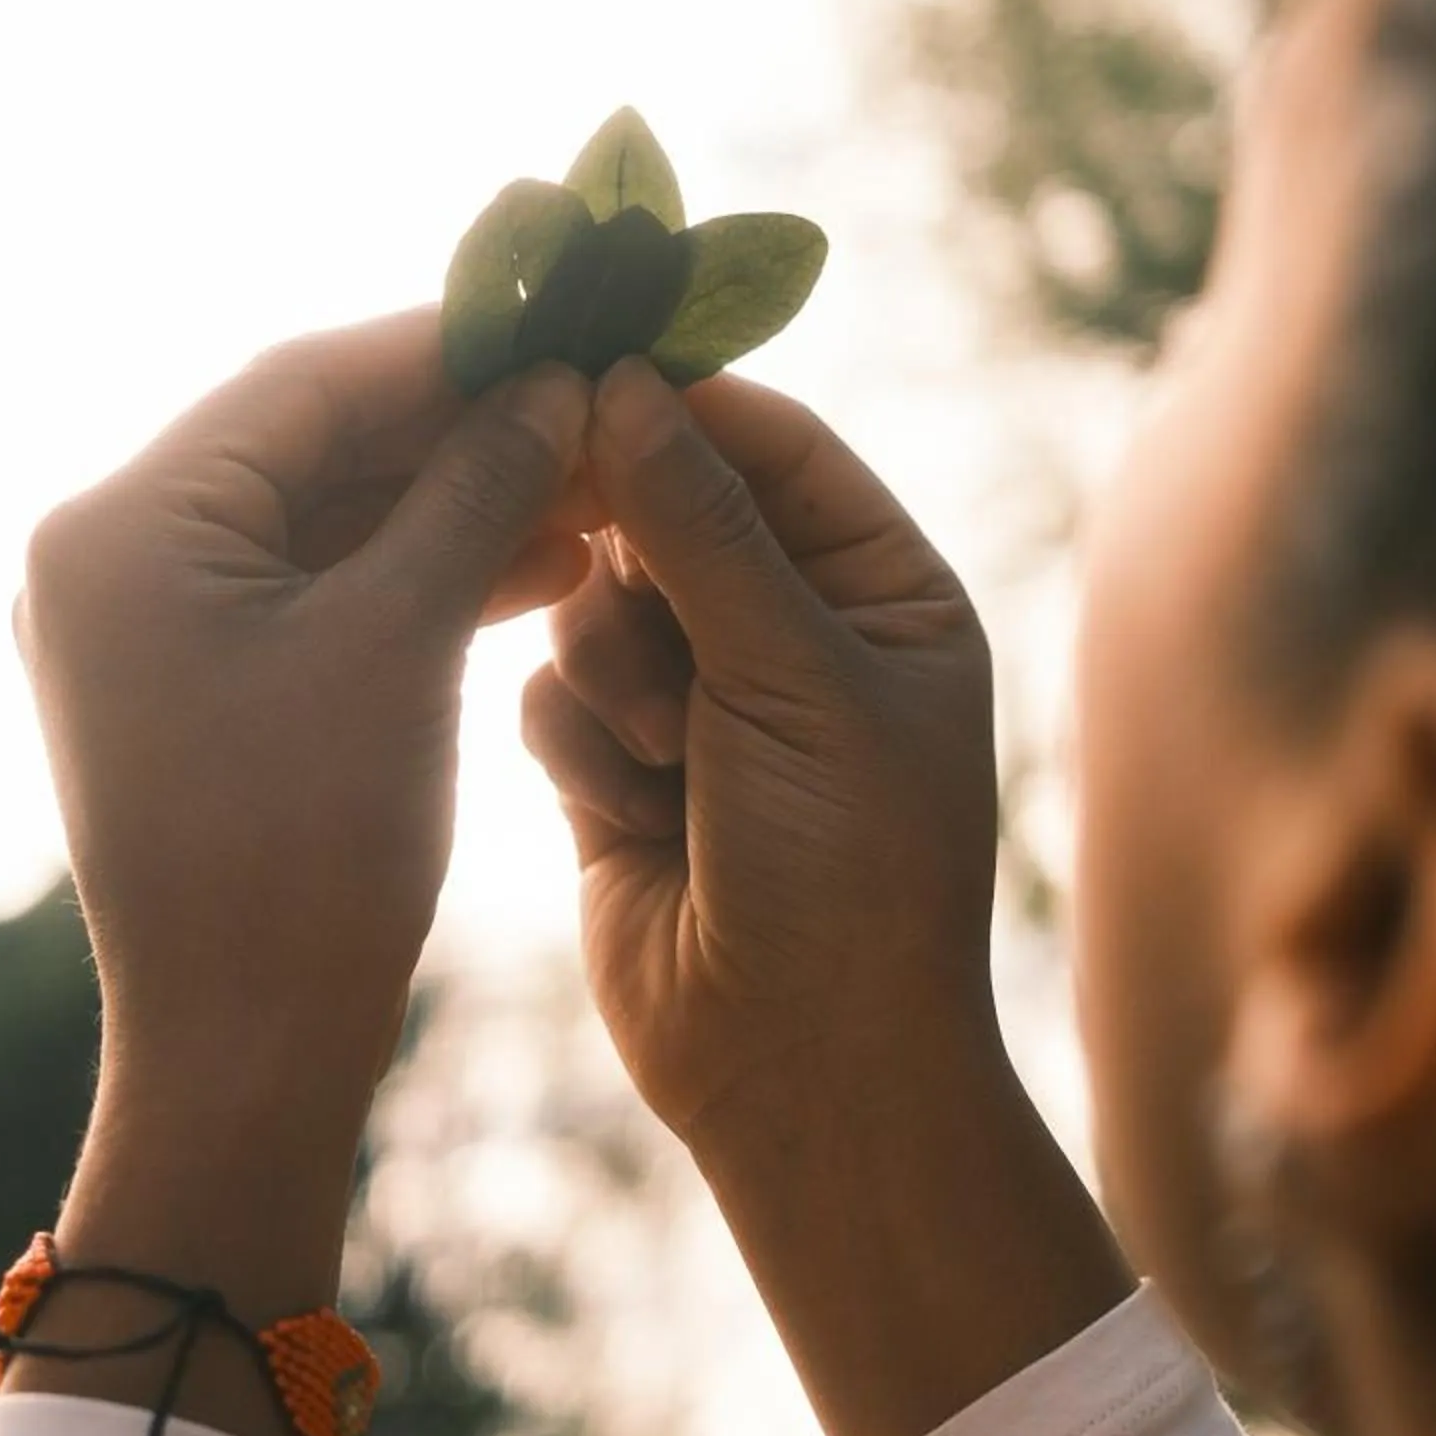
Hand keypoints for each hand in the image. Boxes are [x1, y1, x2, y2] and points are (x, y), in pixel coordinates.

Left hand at [14, 310, 592, 1312]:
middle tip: (595, 400)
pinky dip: (419, 576)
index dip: (448, 346)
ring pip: (324, 521)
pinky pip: (317, 596)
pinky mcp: (196, 691)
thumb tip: (554, 385)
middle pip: (309, 443)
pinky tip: (540, 565)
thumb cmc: (306, 849)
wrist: (243, 1054)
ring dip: (453, 501)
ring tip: (593, 486)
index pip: (301, 380)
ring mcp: (147, 630)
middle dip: (460, 426)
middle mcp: (109, 559)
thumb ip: (476, 491)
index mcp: (121, 526)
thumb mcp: (402, 643)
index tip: (568, 321)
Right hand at [525, 354, 1000, 1154]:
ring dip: (614, 676)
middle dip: (635, 564)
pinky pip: (552, 694)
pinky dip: (582, 747)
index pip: (773, 450)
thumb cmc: (846, 872)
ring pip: (593, 604)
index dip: (684, 404)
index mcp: (883, 595)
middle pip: (665, 513)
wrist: (800, 1070)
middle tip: (590, 555)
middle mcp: (794, 636)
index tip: (587, 364)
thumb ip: (698, 526)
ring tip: (670, 762)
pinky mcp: (616, 771)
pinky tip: (632, 819)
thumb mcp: (791, 677)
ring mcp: (701, 704)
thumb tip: (621, 382)